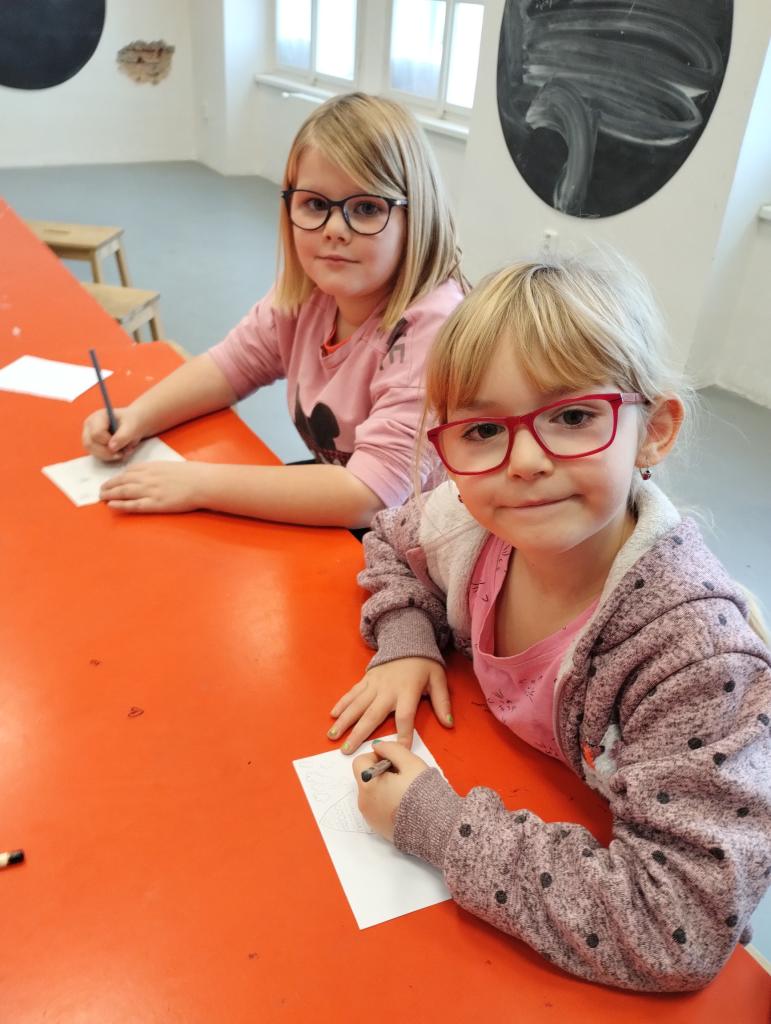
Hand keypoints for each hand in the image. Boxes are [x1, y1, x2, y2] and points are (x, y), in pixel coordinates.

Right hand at [82, 406, 142, 461]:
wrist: (134, 424)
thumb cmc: (133, 422)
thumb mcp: (132, 427)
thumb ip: (122, 437)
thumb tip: (111, 448)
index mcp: (98, 417)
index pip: (96, 433)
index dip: (109, 441)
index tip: (122, 442)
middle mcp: (90, 426)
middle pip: (90, 444)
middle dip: (108, 452)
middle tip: (123, 452)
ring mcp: (89, 436)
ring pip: (92, 451)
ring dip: (109, 456)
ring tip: (122, 452)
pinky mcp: (93, 445)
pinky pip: (96, 455)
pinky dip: (108, 457)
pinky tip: (118, 453)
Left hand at [100, 461, 206, 513]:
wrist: (201, 482)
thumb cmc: (191, 474)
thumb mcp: (170, 467)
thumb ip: (157, 470)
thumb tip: (148, 475)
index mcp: (152, 467)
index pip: (129, 471)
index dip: (118, 477)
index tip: (112, 481)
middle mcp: (147, 477)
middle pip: (122, 481)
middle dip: (109, 485)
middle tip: (101, 490)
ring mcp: (150, 491)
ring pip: (124, 492)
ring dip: (110, 494)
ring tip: (102, 497)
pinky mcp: (155, 504)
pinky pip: (133, 505)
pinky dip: (120, 504)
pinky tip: (111, 505)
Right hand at [328, 657, 451, 753]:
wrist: (408, 638)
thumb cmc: (424, 663)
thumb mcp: (438, 679)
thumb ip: (442, 702)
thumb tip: (449, 723)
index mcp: (407, 691)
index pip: (405, 716)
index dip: (403, 734)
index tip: (400, 751)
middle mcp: (388, 689)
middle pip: (371, 714)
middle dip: (358, 733)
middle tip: (346, 750)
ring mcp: (374, 684)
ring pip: (357, 704)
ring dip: (344, 720)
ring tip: (333, 735)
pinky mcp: (367, 678)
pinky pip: (353, 692)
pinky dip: (342, 703)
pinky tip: (333, 714)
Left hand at [353, 741, 429, 841]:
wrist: (434, 827)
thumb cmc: (422, 793)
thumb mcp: (410, 762)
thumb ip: (391, 749)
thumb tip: (378, 746)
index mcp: (368, 785)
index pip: (360, 761)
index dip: (376, 756)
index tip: (393, 761)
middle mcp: (363, 802)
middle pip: (366, 778)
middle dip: (381, 772)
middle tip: (403, 775)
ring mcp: (369, 817)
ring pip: (371, 793)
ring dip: (383, 787)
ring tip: (405, 791)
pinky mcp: (377, 828)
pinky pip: (376, 808)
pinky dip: (385, 803)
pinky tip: (404, 805)